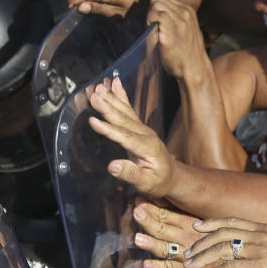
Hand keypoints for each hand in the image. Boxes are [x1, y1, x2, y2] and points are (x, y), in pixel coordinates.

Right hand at [88, 77, 175, 197]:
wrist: (172, 177)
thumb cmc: (159, 182)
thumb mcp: (146, 184)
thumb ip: (130, 174)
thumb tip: (112, 167)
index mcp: (147, 148)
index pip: (125, 137)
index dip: (109, 130)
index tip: (93, 121)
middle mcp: (146, 134)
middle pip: (123, 119)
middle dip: (108, 107)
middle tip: (94, 96)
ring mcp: (143, 129)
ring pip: (125, 111)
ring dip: (111, 98)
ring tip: (98, 87)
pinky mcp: (139, 127)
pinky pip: (128, 109)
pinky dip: (121, 95)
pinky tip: (114, 83)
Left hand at [132, 199, 214, 267]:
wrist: (235, 256)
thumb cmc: (217, 236)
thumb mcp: (206, 218)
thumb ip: (184, 210)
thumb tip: (159, 197)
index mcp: (190, 223)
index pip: (167, 214)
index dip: (152, 207)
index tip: (139, 199)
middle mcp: (187, 238)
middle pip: (163, 229)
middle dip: (149, 220)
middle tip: (137, 212)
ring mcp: (187, 255)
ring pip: (165, 248)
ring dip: (151, 244)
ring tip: (138, 239)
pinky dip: (158, 267)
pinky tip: (145, 265)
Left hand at [148, 0, 208, 81]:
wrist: (194, 70)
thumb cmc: (186, 52)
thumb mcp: (184, 26)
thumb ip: (175, 8)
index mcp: (187, 10)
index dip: (155, 7)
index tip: (156, 22)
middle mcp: (185, 13)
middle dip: (151, 10)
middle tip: (152, 26)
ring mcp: (179, 22)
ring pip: (156, 4)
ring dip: (150, 16)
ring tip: (153, 31)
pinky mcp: (172, 31)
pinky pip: (157, 15)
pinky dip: (151, 22)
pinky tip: (153, 33)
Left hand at [183, 217, 266, 267]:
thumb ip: (260, 251)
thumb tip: (242, 261)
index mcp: (264, 230)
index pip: (232, 221)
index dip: (212, 223)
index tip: (197, 226)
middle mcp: (260, 236)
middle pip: (222, 233)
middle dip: (201, 243)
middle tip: (187, 253)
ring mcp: (259, 250)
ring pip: (221, 249)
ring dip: (202, 258)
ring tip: (190, 267)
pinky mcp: (259, 267)